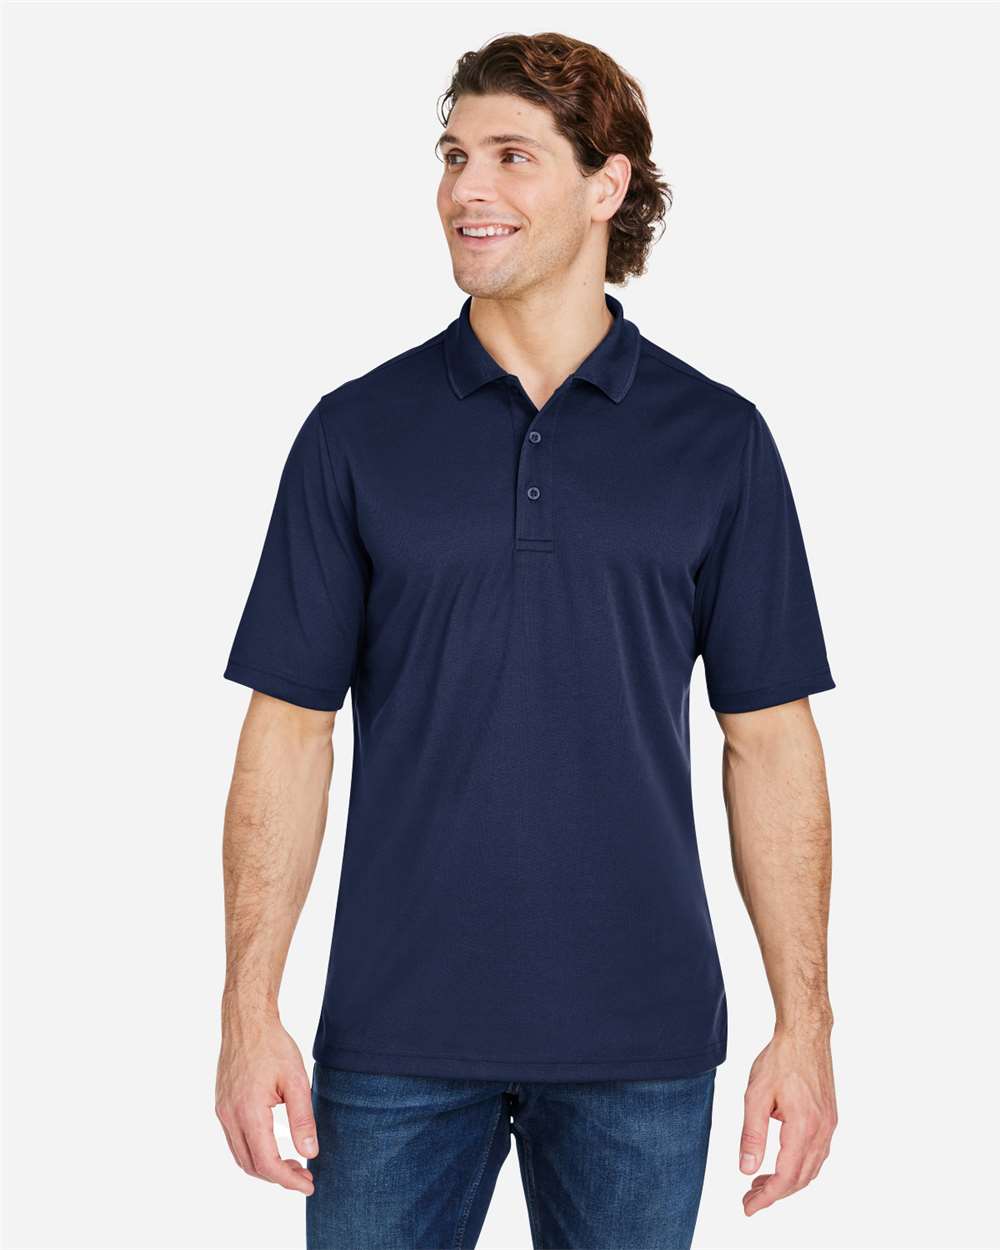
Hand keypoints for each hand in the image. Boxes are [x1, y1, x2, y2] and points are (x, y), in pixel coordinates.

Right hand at [215, 1008, 318, 1195]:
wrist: (246, 1022)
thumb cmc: (273, 1046)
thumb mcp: (296, 1080)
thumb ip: (302, 1119)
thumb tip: (310, 1153)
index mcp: (248, 1112)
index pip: (267, 1163)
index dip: (288, 1179)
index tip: (308, 1185)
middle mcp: (230, 1117)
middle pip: (251, 1165)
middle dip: (278, 1177)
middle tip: (305, 1176)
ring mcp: (223, 1112)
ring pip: (241, 1156)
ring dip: (265, 1167)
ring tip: (292, 1164)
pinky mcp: (222, 1106)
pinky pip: (235, 1141)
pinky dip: (254, 1152)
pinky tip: (273, 1146)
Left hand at [738, 1023, 836, 1215]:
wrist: (806, 1034)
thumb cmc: (780, 1059)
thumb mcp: (756, 1095)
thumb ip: (752, 1134)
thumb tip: (746, 1169)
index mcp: (803, 1127)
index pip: (786, 1176)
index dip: (767, 1197)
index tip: (748, 1207)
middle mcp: (822, 1131)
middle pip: (800, 1179)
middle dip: (774, 1193)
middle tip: (749, 1198)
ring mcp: (829, 1125)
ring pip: (811, 1169)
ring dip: (787, 1182)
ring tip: (760, 1183)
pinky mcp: (829, 1118)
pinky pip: (817, 1154)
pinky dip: (799, 1167)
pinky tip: (781, 1163)